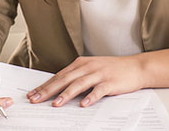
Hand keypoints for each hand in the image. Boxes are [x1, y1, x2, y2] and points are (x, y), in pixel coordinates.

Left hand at [26, 55, 145, 107]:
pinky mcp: (110, 82)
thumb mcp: (91, 69)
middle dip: (48, 90)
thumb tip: (58, 88)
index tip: (32, 94)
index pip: (59, 76)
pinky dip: (90, 97)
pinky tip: (83, 104)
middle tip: (36, 99)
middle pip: (64, 79)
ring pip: (79, 84)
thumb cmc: (112, 70)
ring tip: (56, 104)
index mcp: (81, 63)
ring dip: (66, 94)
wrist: (136, 67)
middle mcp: (88, 67)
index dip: (44, 85)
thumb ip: (76, 76)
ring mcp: (99, 74)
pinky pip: (99, 91)